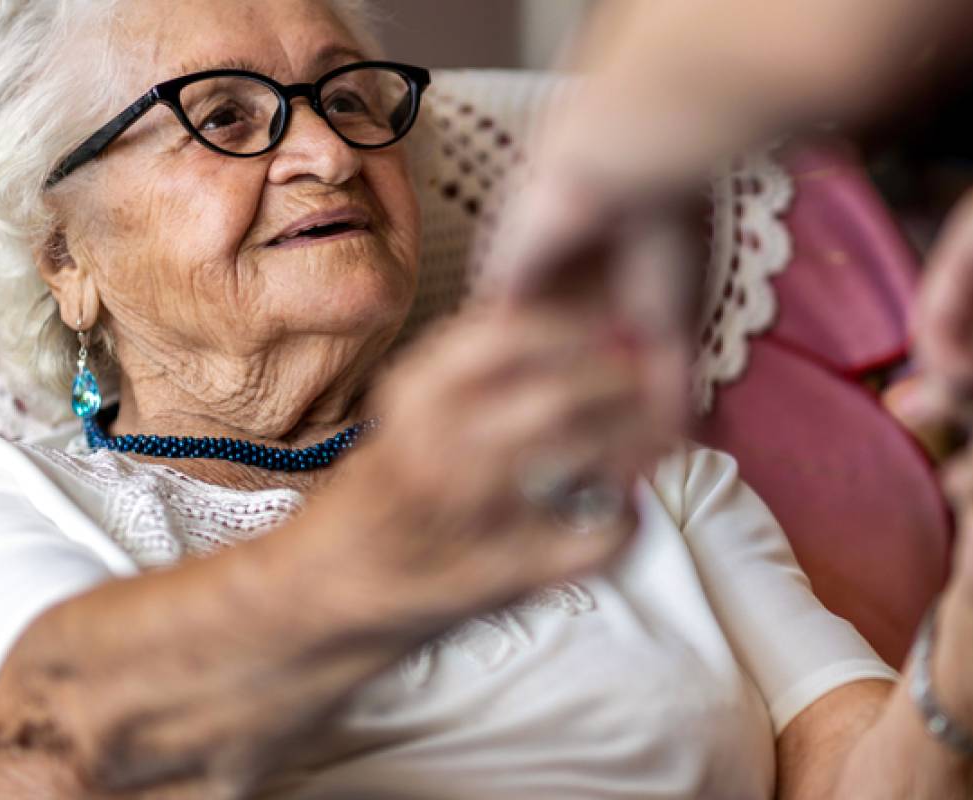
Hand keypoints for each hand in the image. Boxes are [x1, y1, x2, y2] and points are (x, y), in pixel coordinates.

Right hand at [330, 305, 677, 626]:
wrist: (317, 599)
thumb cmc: (379, 500)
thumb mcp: (407, 417)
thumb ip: (471, 374)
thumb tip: (569, 328)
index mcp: (413, 395)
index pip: (506, 331)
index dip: (577, 324)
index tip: (614, 327)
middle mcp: (433, 445)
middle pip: (555, 390)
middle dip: (622, 380)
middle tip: (656, 380)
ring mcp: (464, 514)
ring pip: (576, 449)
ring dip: (633, 436)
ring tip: (656, 434)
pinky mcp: (496, 577)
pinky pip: (589, 540)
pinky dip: (625, 522)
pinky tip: (623, 513)